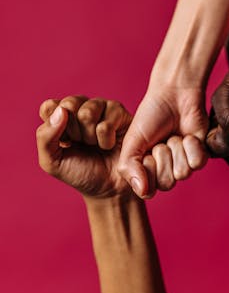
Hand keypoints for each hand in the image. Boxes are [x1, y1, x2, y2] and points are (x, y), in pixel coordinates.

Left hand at [36, 96, 151, 199]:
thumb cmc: (81, 173)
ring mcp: (102, 108)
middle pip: (69, 104)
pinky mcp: (120, 114)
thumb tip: (61, 111)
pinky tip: (110, 144)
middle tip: (82, 144)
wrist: (108, 187)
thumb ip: (45, 137)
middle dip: (74, 131)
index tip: (64, 143)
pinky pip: (106, 124)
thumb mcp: (51, 161)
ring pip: (88, 112)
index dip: (55, 126)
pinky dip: (106, 141)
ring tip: (97, 145)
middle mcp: (82, 107)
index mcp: (62, 115)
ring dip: (90, 137)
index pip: (50, 106)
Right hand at [118, 85, 207, 197]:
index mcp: (147, 170)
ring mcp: (184, 163)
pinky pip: (197, 164)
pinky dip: (191, 147)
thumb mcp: (132, 141)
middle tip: (161, 141)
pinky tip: (187, 135)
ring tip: (174, 136)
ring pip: (183, 173)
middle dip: (163, 157)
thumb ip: (128, 167)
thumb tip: (142, 192)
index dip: (148, 168)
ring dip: (176, 149)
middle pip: (167, 183)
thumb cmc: (151, 116)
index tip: (146, 150)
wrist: (174, 95)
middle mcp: (166, 170)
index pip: (149, 189)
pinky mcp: (201, 155)